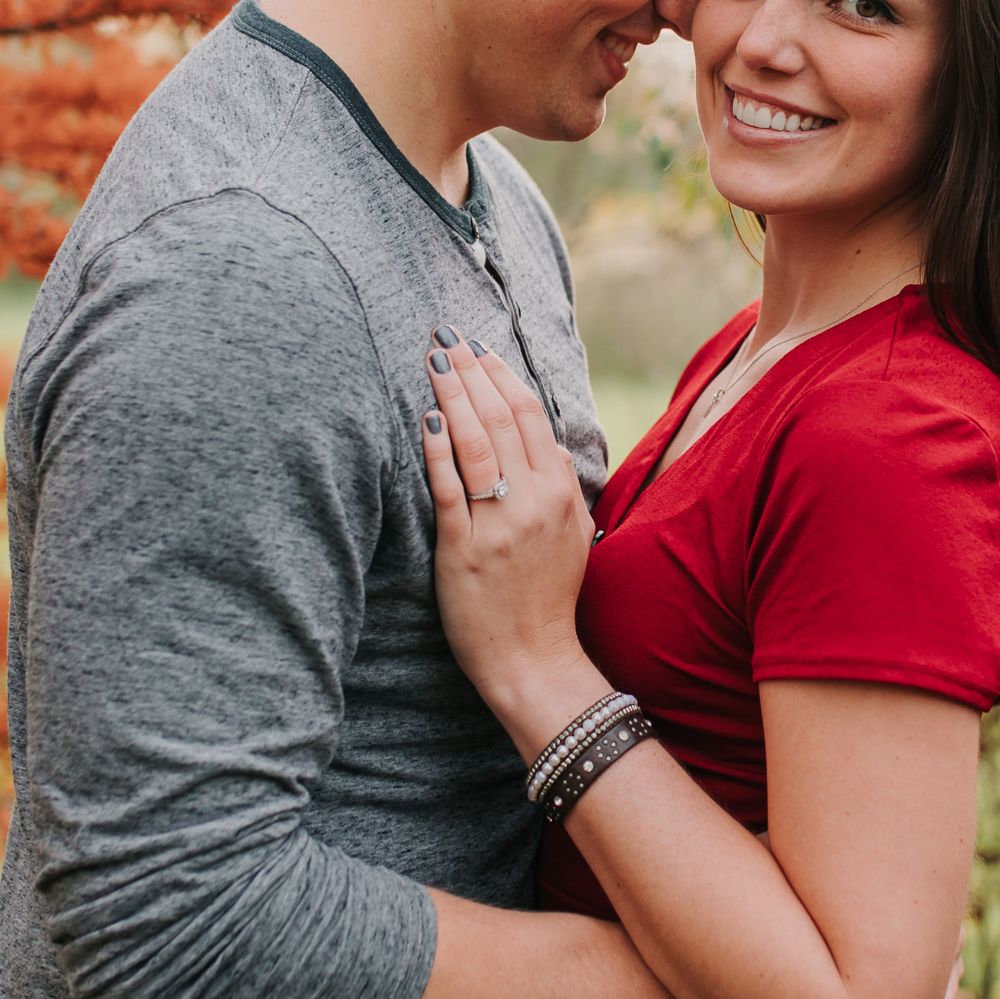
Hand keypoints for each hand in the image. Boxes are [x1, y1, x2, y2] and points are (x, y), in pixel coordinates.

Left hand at [420, 332, 599, 740]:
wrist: (534, 660)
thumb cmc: (547, 598)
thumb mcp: (573, 535)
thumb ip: (563, 486)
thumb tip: (550, 446)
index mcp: (562, 493)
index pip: (531, 417)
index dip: (502, 376)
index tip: (479, 348)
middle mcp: (535, 501)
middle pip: (502, 419)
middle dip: (471, 372)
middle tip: (446, 338)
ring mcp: (500, 524)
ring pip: (476, 444)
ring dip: (453, 396)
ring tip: (433, 363)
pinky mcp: (465, 549)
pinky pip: (449, 488)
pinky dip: (438, 449)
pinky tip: (427, 420)